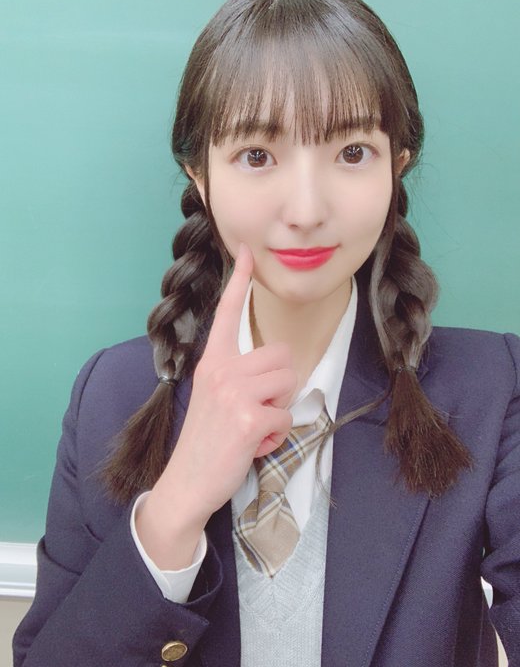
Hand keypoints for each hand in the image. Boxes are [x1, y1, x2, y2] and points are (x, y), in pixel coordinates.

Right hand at [137, 243, 295, 566]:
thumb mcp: (213, 396)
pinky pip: (286, 417)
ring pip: (288, 382)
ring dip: (279, 409)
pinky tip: (254, 445)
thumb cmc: (205, 440)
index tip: (246, 251)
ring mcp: (233, 392)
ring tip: (255, 426)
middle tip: (258, 409)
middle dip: (280, 385)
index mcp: (211, 361)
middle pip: (283, 356)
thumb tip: (276, 372)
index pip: (226, 313)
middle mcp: (220, 369)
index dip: (239, 280)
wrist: (186, 482)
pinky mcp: (249, 417)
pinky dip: (277, 435)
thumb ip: (237, 375)